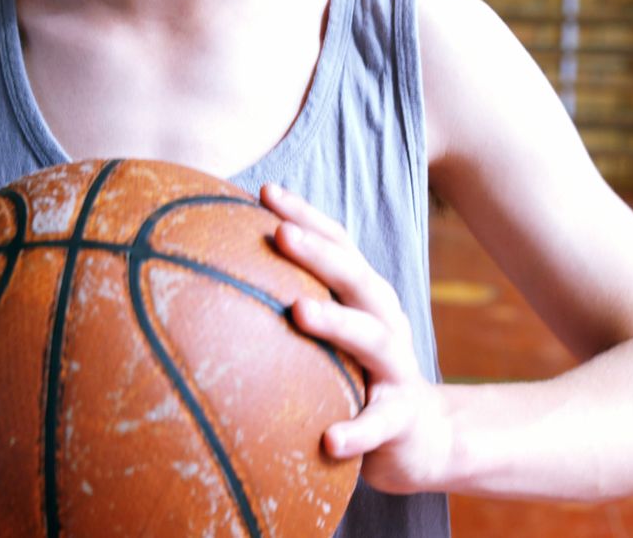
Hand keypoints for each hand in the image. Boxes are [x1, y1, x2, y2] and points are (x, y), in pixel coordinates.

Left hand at [261, 184, 453, 494]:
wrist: (420, 438)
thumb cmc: (356, 375)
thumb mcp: (331, 336)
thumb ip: (292, 304)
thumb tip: (213, 276)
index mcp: (364, 298)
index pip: (337, 246)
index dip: (306, 215)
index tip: (265, 191)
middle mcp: (384, 323)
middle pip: (355, 278)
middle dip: (319, 252)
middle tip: (280, 233)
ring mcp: (396, 369)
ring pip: (372, 338)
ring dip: (336, 322)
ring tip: (298, 312)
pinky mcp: (400, 418)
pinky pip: (379, 423)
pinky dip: (357, 431)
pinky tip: (330, 440)